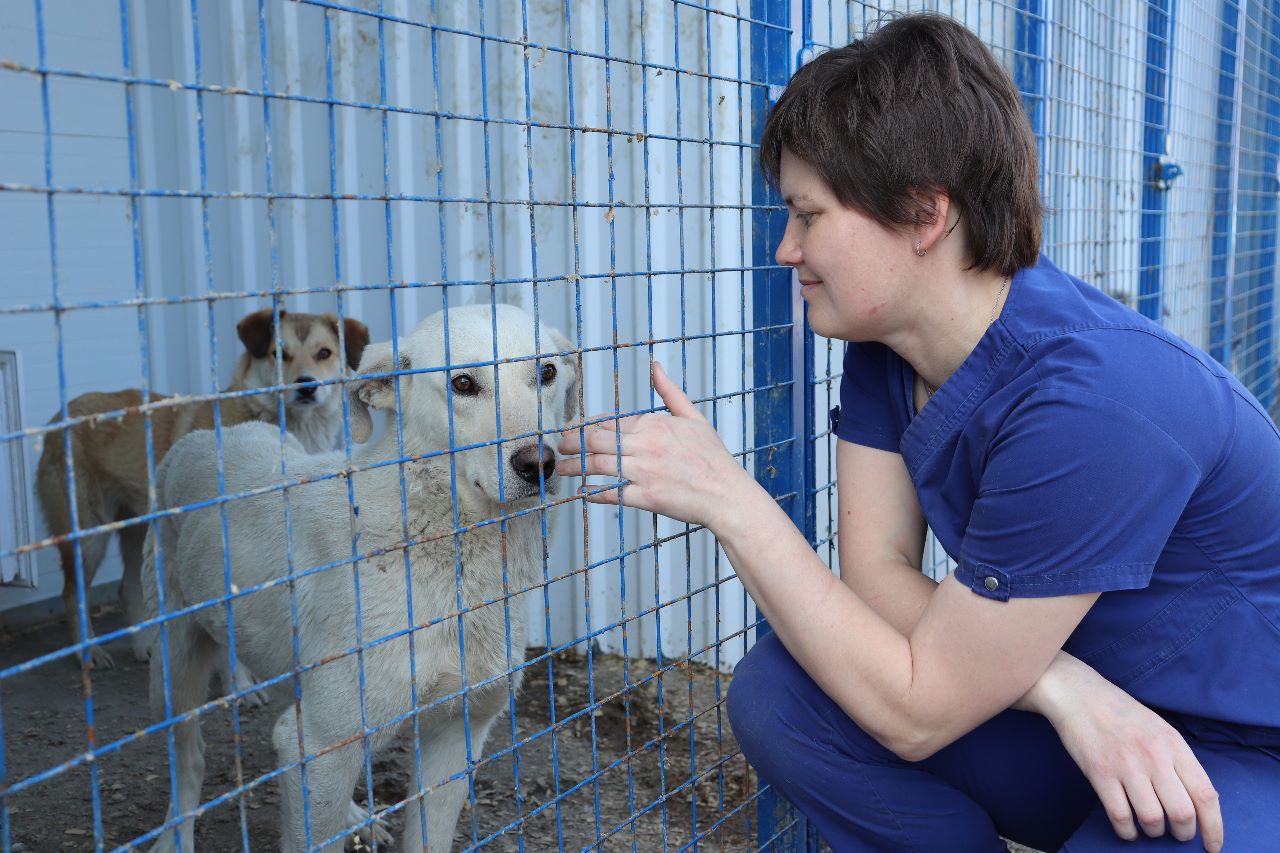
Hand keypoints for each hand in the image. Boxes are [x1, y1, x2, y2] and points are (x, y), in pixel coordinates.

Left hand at [554, 361, 753, 528]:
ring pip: (598, 465)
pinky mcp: (646, 497)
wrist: (728, 495)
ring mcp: (645, 472)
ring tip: (561, 470)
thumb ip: (670, 393)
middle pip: (596, 441)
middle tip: (558, 448)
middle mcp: (646, 446)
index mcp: (655, 425)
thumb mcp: (694, 418)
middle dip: (571, 444)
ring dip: (574, 468)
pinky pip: (612, 494)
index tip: (571, 429)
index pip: (609, 422)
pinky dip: (595, 493)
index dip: (584, 426)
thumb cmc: (713, 459)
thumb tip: (655, 366)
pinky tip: (584, 493)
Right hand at [1026, 654, 1222, 851]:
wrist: (1079, 695)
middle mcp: (1154, 756)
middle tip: (1176, 834)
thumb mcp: (1160, 730)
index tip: (1212, 846)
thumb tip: (1195, 802)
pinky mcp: (1100, 773)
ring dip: (1154, 832)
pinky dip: (1127, 832)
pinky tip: (1127, 829)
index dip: (1213, 827)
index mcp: (1174, 745)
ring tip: (1150, 828)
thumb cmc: (1122, 714)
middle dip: (1183, 833)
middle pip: (1182, 813)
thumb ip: (1178, 761)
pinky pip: (1120, 816)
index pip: (1205, 795)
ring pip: (1152, 819)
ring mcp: (1126, 765)